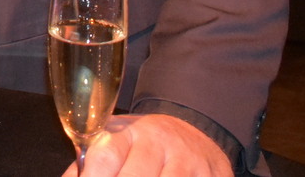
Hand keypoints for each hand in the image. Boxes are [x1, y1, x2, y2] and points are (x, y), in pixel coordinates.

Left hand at [70, 114, 234, 176]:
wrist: (195, 132)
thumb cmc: (144, 144)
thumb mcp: (116, 142)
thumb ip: (89, 164)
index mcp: (128, 131)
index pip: (106, 154)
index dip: (94, 176)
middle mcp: (159, 141)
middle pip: (136, 176)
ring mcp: (189, 160)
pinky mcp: (215, 174)